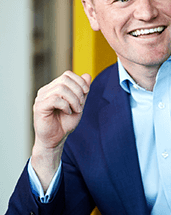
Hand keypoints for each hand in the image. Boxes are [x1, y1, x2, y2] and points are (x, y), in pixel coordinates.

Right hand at [31, 71, 90, 189]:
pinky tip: (68, 112)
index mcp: (55, 87)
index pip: (68, 75)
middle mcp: (46, 90)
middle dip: (78, 90)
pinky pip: (55, 99)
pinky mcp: (39, 107)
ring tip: (76, 109)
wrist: (56, 139)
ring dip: (74, 99)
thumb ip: (83, 91)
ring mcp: (41, 98)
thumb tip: (87, 75)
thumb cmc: (65, 122)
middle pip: (65, 79)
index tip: (86, 93)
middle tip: (82, 103)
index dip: (80, 81)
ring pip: (61, 88)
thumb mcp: (79, 104)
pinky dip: (66, 105)